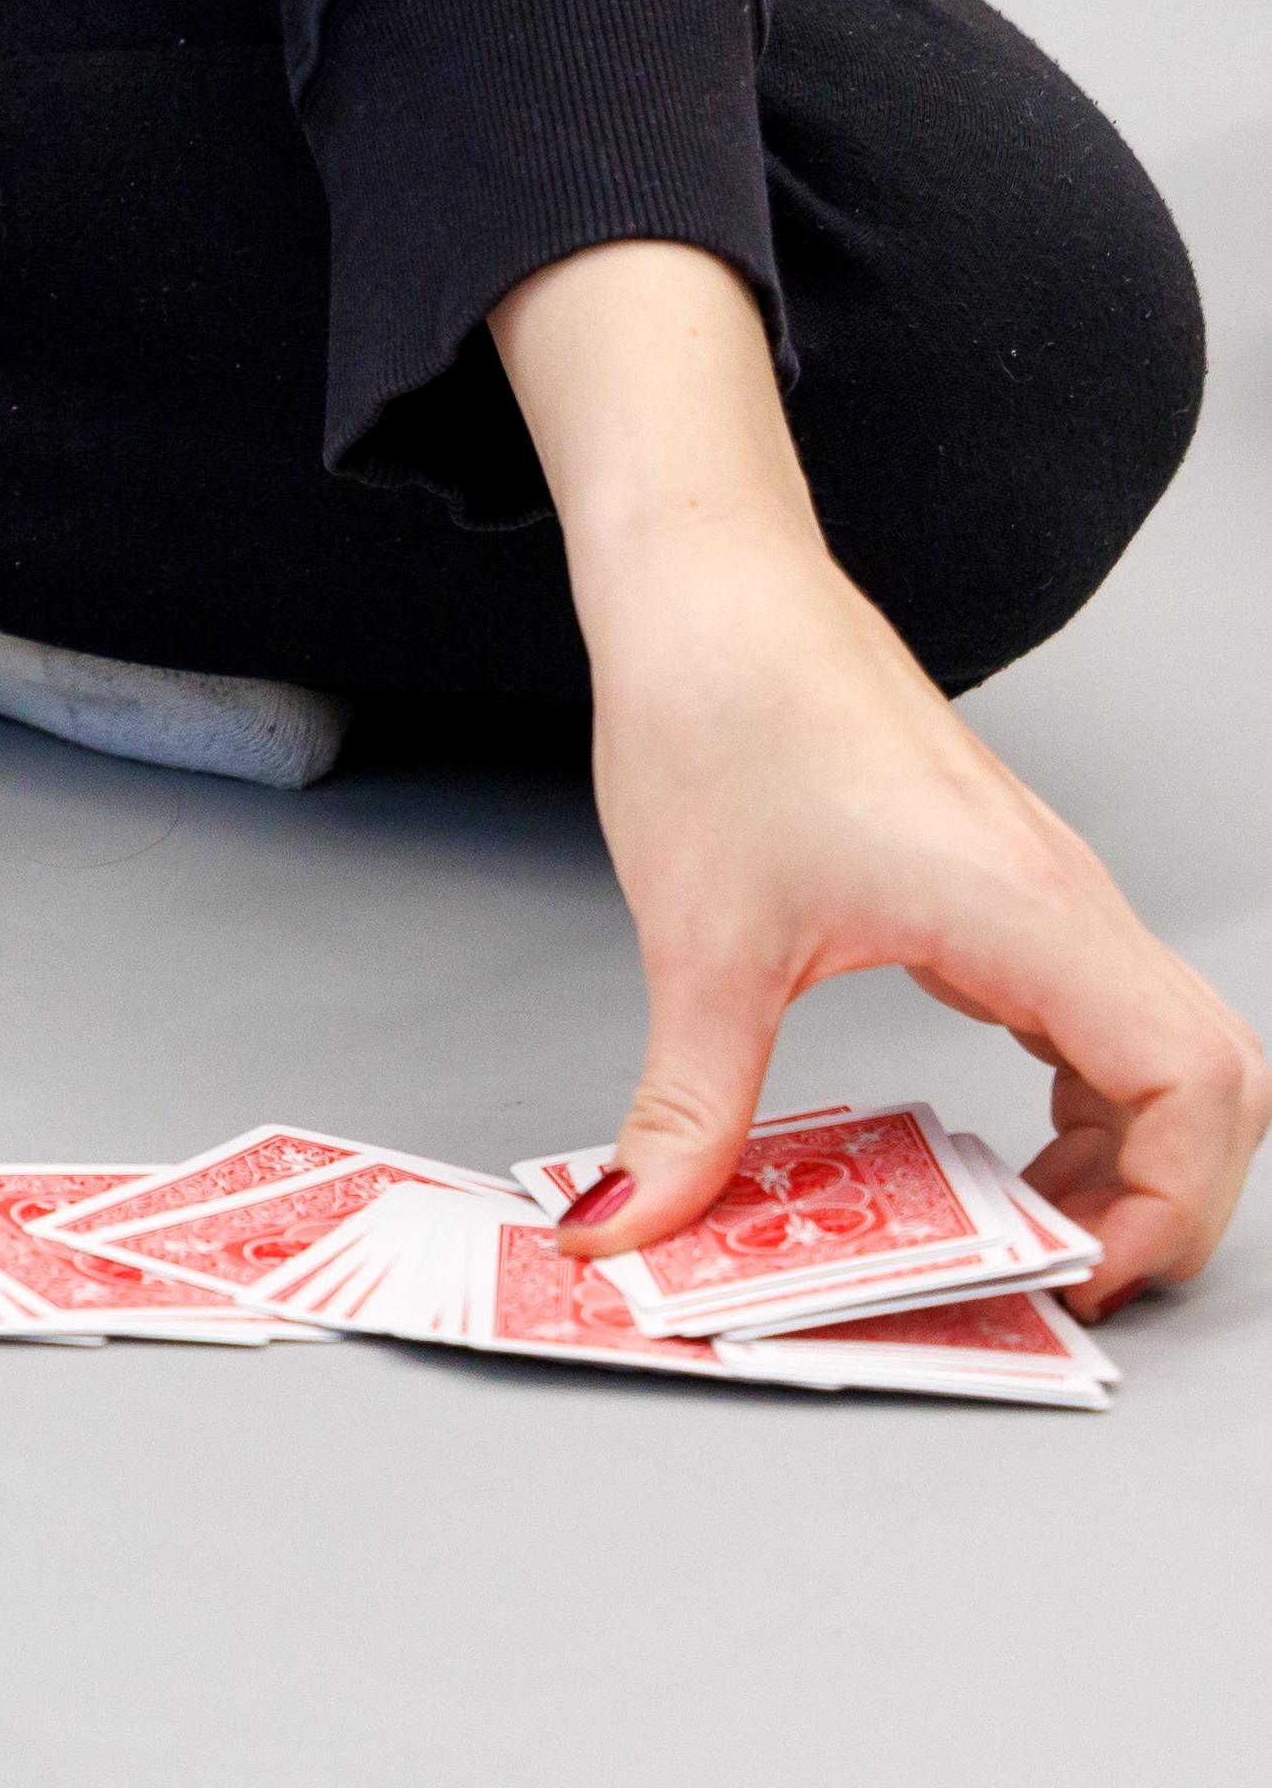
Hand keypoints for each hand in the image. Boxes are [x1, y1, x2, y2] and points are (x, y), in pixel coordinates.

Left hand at [503, 237, 1265, 1316]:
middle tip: (1057, 1267)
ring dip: (1127, 1146)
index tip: (1068, 1272)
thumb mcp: (696, 943)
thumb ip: (684, 1110)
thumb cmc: (719, 704)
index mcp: (1026, 912)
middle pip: (1212, 1080)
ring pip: (1164, 1042)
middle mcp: (1062, 896)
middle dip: (1164, 1195)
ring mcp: (1042, 881)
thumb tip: (633, 1221)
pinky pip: (1100, 1005)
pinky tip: (999, 1127)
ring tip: (1029, 1220)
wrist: (701, 572)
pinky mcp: (1000, 872)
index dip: (1163, 1206)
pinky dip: (1084, 1087)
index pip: (1192, 1087)